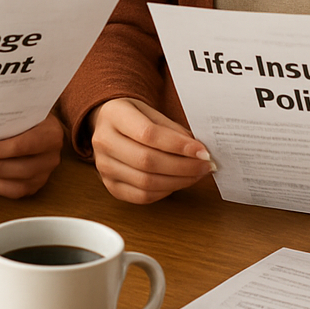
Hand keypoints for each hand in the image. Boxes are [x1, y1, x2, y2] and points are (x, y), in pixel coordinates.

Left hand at [0, 113, 62, 197]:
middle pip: (20, 168)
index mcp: (51, 134)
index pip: (22, 146)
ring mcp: (46, 173)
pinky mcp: (36, 184)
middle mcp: (52, 156)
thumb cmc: (28, 115)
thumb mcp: (22, 108)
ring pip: (16, 185)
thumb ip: (6, 115)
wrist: (42, 124)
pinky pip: (14, 192)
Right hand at [89, 97, 214, 203]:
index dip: (178, 145)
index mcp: (114, 116)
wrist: (108, 123)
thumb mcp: (152, 112)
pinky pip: (141, 196)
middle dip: (183, 166)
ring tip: (196, 174)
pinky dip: (165, 192)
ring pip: (146, 182)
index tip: (202, 151)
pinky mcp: (110, 186)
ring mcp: (104, 166)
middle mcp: (104, 141)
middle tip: (205, 165)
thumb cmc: (133, 116)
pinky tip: (179, 182)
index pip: (148, 134)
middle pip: (147, 161)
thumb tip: (198, 150)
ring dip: (178, 181)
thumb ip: (173, 130)